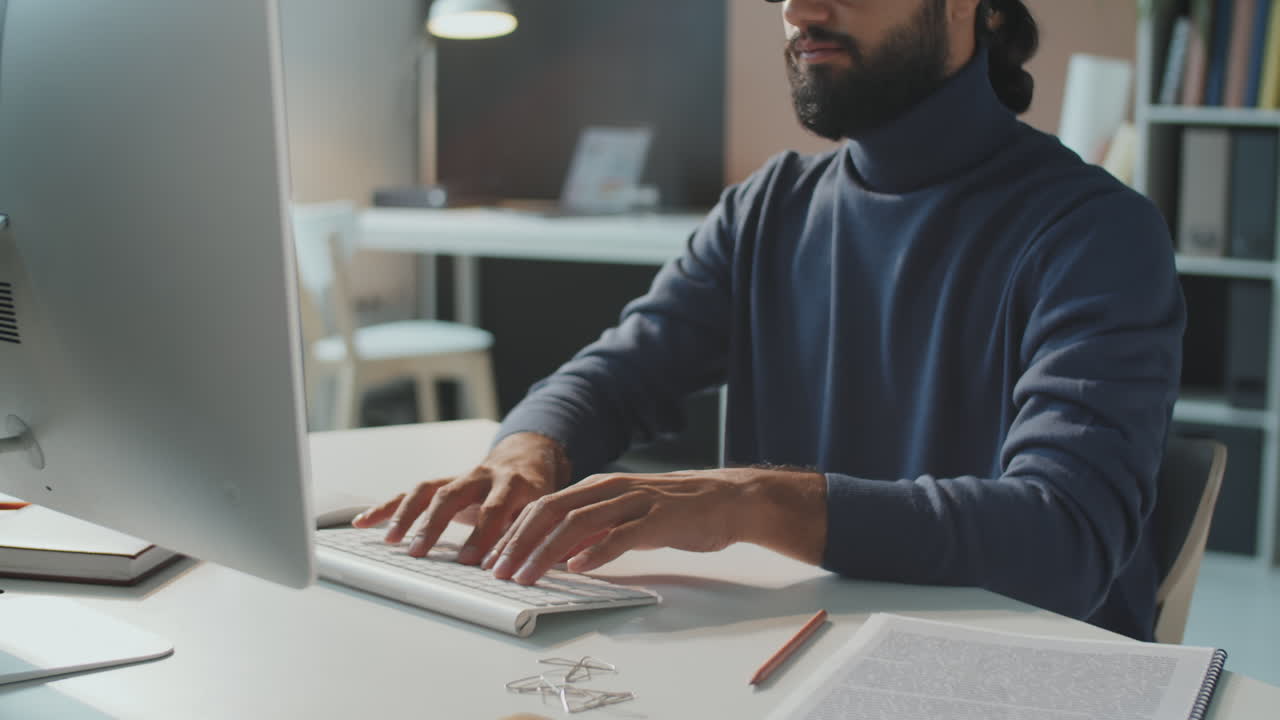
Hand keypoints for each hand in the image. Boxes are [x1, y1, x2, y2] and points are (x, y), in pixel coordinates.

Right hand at [350, 432, 570, 564]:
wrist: (529, 457)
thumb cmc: (539, 493)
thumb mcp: (549, 509)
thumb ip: (538, 534)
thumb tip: (535, 567)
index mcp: (516, 484)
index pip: (497, 509)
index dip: (485, 536)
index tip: (475, 564)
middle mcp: (485, 476)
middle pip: (454, 496)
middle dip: (435, 525)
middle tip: (420, 553)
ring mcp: (461, 477)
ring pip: (429, 491)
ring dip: (406, 515)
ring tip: (392, 542)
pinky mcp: (444, 482)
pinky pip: (412, 492)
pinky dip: (386, 507)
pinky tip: (363, 522)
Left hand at [481, 467, 826, 584]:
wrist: (728, 500)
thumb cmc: (675, 512)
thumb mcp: (624, 517)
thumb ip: (592, 531)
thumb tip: (556, 555)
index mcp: (598, 486)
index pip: (544, 506)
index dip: (514, 534)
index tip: (494, 561)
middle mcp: (610, 488)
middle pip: (552, 511)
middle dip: (519, 543)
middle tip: (499, 572)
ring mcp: (634, 501)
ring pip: (578, 522)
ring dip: (546, 552)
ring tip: (527, 576)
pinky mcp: (658, 519)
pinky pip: (621, 534)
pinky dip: (596, 551)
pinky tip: (578, 568)